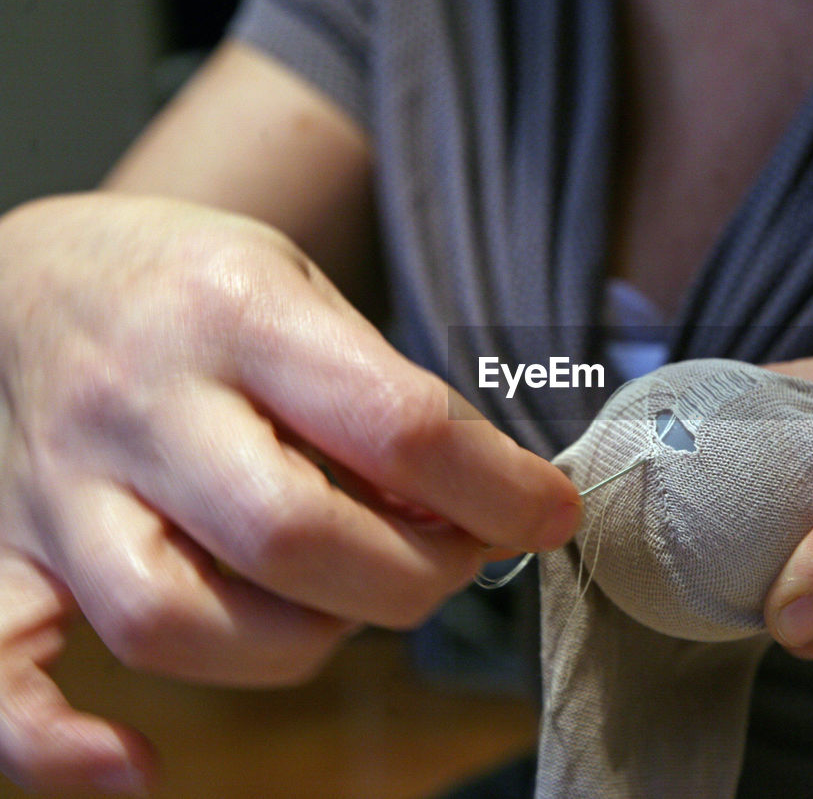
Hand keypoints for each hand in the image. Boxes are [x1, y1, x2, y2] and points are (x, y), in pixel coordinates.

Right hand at [0, 193, 579, 792]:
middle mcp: (139, 400)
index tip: (549, 514)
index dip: (498, 490)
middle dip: (411, 574)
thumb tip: (478, 507)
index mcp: (237, 313)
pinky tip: (136, 766)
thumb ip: (381, 398)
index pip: (396, 423)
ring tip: (345, 601)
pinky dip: (59, 744)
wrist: (31, 272)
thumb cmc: (194, 286)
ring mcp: (59, 486)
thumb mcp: (304, 290)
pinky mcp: (4, 550)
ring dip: (296, 642)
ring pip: (172, 619)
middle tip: (451, 556)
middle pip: (291, 534)